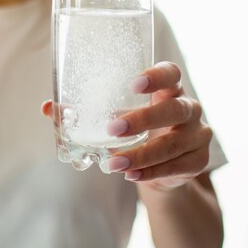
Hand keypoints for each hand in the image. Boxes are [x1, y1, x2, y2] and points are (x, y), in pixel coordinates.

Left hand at [41, 62, 212, 191]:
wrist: (163, 165)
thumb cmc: (136, 130)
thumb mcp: (115, 117)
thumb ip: (83, 112)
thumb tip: (49, 108)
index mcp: (168, 89)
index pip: (171, 73)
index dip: (156, 76)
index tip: (134, 84)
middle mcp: (188, 107)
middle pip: (174, 108)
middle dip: (143, 119)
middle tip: (113, 129)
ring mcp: (198, 134)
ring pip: (174, 143)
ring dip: (142, 154)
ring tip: (113, 164)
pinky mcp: (199, 160)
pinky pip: (179, 167)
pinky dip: (153, 172)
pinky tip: (131, 175)